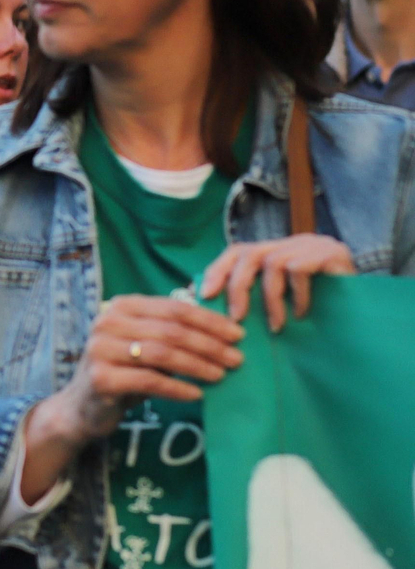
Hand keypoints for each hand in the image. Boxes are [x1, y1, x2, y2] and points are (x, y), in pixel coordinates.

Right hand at [19, 296, 242, 503]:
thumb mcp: (145, 345)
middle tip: (236, 359)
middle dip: (209, 345)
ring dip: (198, 365)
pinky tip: (197, 394)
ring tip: (221, 375)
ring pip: (162, 354)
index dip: (210, 321)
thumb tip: (226, 327)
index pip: (174, 308)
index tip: (238, 335)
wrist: (83, 407)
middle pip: (171, 331)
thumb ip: (172, 331)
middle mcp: (107, 322)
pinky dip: (178, 388)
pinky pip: (150, 381)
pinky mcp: (102, 378)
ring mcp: (101, 349)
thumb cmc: (124, 372)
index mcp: (121, 306)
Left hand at [201, 234, 355, 332]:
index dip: (217, 271)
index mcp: (273, 250)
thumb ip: (254, 297)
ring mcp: (310, 243)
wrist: (364, 307)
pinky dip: (297, 296)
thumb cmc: (316, 307)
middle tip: (236, 319)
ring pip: (272, 263)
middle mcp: (289, 242)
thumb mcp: (280, 301)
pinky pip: (298, 270)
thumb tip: (213, 310)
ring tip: (276, 327)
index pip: (235, 251)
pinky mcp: (329, 251)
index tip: (204, 296)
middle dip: (237, 288)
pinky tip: (302, 314)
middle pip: (248, 255)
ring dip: (270, 300)